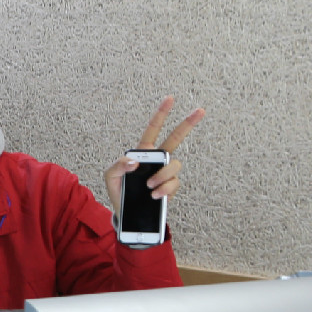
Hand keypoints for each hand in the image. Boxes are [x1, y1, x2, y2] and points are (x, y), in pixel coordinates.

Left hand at [106, 96, 204, 210]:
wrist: (126, 213)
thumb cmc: (119, 191)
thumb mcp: (110, 176)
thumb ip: (118, 165)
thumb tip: (134, 162)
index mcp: (143, 152)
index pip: (153, 129)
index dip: (161, 113)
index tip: (170, 98)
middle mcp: (158, 159)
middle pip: (176, 138)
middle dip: (188, 123)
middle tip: (200, 111)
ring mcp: (166, 172)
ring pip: (174, 164)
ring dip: (162, 175)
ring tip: (150, 186)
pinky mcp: (171, 187)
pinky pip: (173, 183)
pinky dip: (164, 189)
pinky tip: (155, 195)